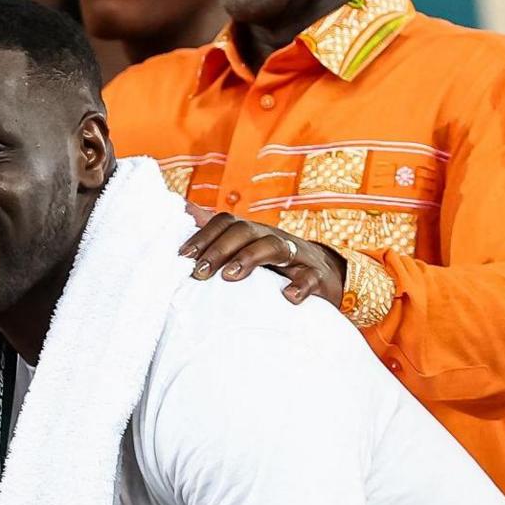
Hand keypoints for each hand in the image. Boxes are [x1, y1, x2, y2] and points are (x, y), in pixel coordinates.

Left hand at [180, 210, 342, 306]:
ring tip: (229, 277)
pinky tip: (288, 296)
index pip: (226, 223)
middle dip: (219, 249)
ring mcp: (297, 256)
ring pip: (275, 246)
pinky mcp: (318, 277)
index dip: (203, 236)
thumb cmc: (274, 266)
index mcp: (252, 234)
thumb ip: (215, 235)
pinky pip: (311, 277)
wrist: (324, 277)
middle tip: (199, 273)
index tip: (182, 257)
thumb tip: (180, 209)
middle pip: (245, 231)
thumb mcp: (245, 251)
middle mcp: (272, 238)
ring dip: (249, 258)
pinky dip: (300, 285)